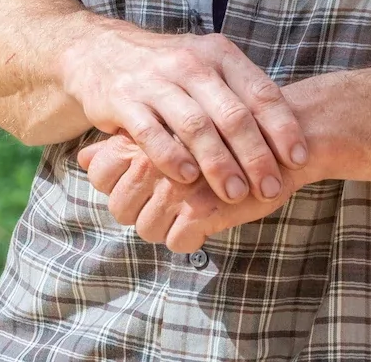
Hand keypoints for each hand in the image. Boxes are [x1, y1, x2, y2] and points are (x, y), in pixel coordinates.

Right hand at [57, 21, 307, 205]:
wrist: (101, 49)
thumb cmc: (169, 69)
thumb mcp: (208, 66)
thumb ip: (242, 94)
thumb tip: (289, 134)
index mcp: (218, 53)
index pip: (260, 91)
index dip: (282, 127)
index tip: (299, 158)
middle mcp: (190, 63)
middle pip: (232, 114)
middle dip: (255, 155)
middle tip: (271, 187)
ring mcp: (155, 80)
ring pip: (195, 126)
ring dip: (218, 163)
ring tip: (235, 194)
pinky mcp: (124, 99)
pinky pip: (152, 133)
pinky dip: (171, 158)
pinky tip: (187, 179)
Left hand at [78, 132, 308, 251]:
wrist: (287, 133)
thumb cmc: (225, 132)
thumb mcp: (171, 129)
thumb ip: (123, 144)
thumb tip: (83, 159)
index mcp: (144, 132)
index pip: (100, 174)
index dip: (116, 188)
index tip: (145, 186)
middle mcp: (154, 156)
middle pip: (119, 208)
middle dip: (140, 213)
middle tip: (171, 204)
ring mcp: (177, 183)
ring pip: (146, 229)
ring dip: (167, 227)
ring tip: (192, 211)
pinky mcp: (203, 207)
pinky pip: (177, 241)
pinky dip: (191, 237)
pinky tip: (209, 218)